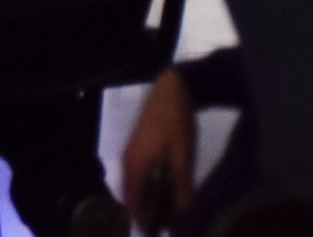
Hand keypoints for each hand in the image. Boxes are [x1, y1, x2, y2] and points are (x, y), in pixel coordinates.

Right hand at [122, 69, 195, 234]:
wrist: (170, 89)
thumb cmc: (176, 121)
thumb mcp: (183, 154)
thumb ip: (181, 183)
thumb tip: (182, 210)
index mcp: (136, 164)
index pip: (130, 200)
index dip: (138, 220)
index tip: (149, 234)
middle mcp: (128, 161)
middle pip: (130, 195)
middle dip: (143, 214)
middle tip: (160, 228)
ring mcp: (131, 153)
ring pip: (134, 185)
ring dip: (146, 201)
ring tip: (165, 217)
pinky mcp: (138, 148)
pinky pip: (139, 176)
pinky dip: (148, 189)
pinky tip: (165, 194)